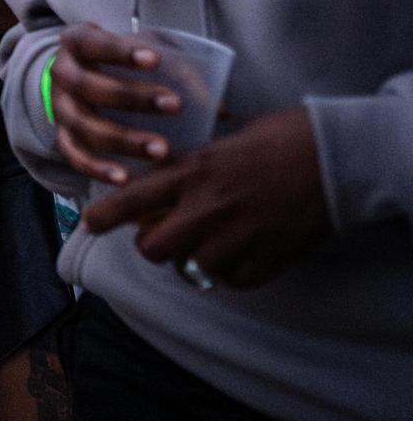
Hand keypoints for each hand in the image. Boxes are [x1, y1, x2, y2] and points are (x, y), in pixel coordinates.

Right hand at [48, 24, 190, 183]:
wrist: (87, 78)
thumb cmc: (123, 62)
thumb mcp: (146, 50)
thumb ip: (178, 70)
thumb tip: (218, 110)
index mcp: (77, 44)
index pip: (92, 43)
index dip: (119, 52)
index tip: (155, 60)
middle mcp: (62, 75)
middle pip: (88, 86)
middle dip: (131, 97)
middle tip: (174, 106)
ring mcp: (59, 109)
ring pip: (84, 125)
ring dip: (124, 139)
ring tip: (162, 149)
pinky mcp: (62, 138)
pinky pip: (75, 156)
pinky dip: (98, 169)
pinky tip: (126, 178)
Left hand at [83, 107, 329, 288]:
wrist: (332, 157)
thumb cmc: (277, 138)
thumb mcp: (219, 142)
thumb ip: (190, 168)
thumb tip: (163, 183)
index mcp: (192, 172)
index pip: (133, 199)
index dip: (105, 215)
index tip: (89, 224)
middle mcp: (206, 209)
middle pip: (154, 248)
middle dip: (154, 245)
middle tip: (166, 236)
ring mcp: (235, 238)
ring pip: (192, 269)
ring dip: (196, 260)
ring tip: (214, 241)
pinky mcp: (266, 259)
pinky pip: (232, 281)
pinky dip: (232, 273)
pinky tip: (242, 253)